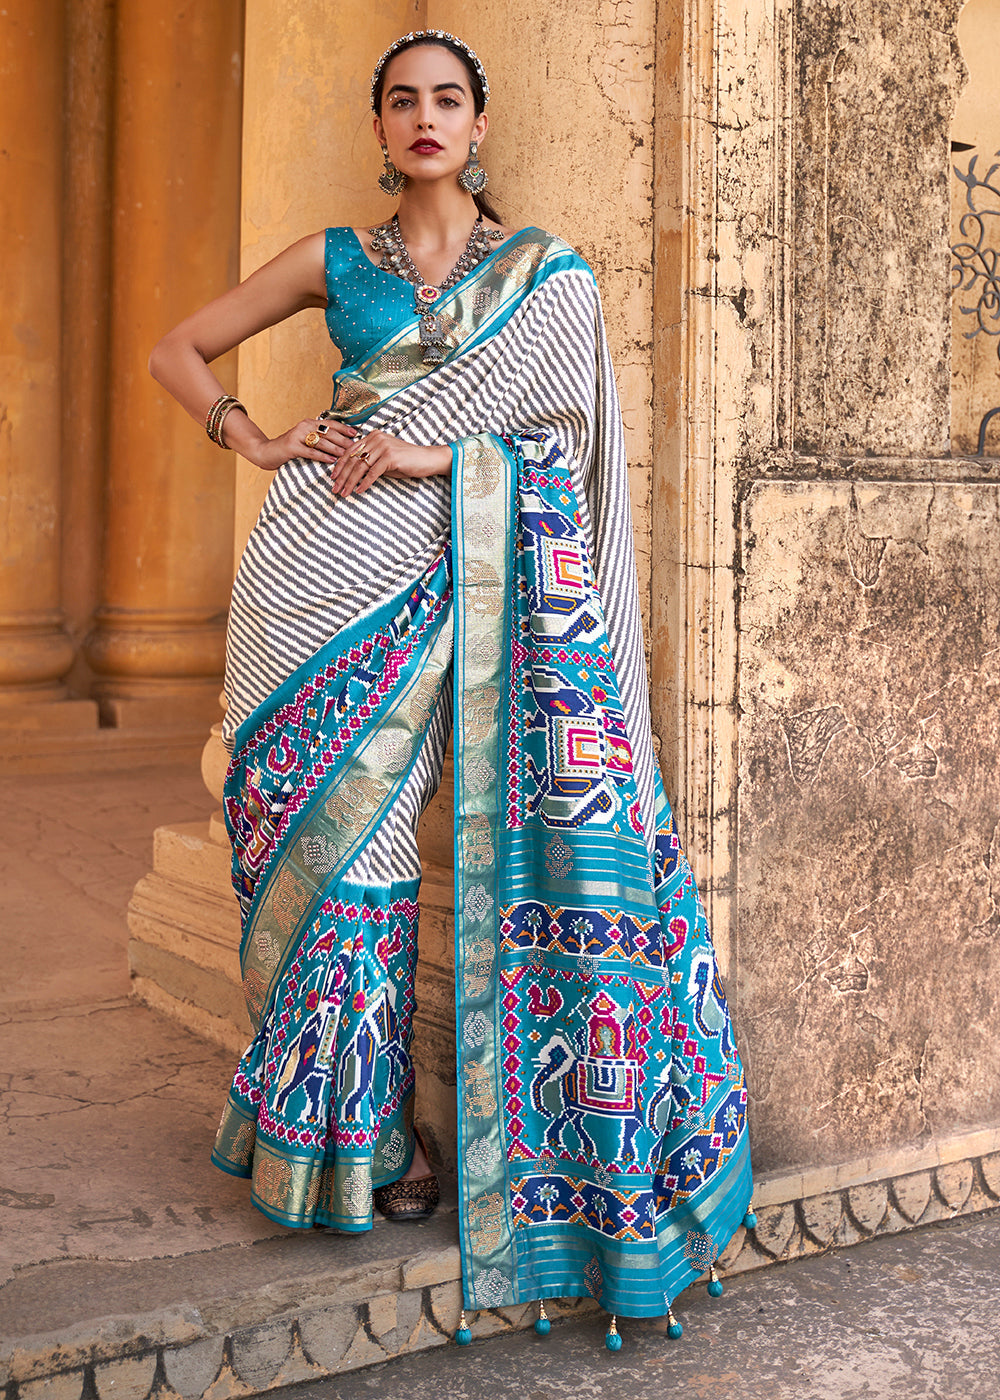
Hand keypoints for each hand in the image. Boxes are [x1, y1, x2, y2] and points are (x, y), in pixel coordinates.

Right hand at [225, 413, 359, 470]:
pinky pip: (310, 451)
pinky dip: (322, 456)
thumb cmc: (289, 448)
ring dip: (336, 448)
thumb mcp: (305, 440)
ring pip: (321, 442)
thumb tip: (340, 443)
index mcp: (310, 423)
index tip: (357, 433)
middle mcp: (304, 426)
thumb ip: (319, 439)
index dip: (344, 428)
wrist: (267, 452)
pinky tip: (332, 460)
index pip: (331, 424)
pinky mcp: (292, 446)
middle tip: (356, 447)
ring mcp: (297, 435)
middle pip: (329, 433)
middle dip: (344, 440)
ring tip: (347, 454)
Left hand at [331, 431, 450, 496]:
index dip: (340, 466)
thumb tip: (352, 474)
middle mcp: (376, 439)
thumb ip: (369, 462)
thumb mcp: (384, 459)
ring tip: (344, 493)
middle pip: (353, 460)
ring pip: (360, 467)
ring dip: (350, 482)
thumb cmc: (406, 461)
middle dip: (342, 477)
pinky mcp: (390, 457)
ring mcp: (383, 447)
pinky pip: (373, 472)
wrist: (427, 459)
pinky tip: (359, 491)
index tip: (333, 478)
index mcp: (373, 436)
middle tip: (335, 489)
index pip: (350, 451)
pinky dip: (365, 483)